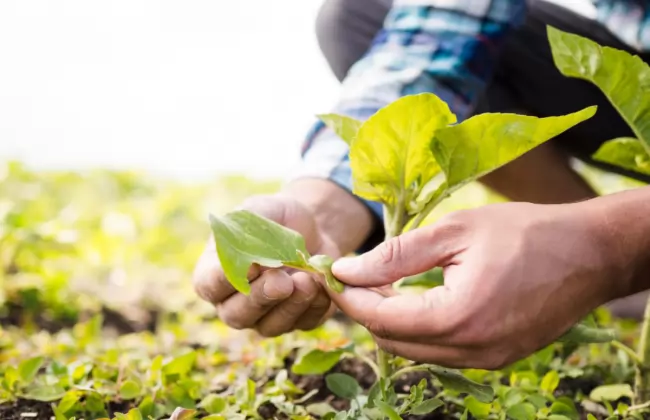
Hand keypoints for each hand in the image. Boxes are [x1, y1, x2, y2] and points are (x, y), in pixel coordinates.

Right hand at [192, 193, 339, 336]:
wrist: (314, 227)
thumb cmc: (277, 217)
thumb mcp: (260, 210)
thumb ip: (248, 230)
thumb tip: (250, 258)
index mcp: (216, 273)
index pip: (209, 286)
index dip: (225, 280)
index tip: (250, 266)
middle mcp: (235, 302)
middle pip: (237, 315)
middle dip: (261, 298)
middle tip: (282, 281)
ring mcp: (265, 316)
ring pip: (270, 326)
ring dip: (290, 306)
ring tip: (307, 280)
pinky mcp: (298, 320)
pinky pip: (304, 323)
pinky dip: (315, 306)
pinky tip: (321, 284)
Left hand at [327, 201, 627, 368]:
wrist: (590, 253)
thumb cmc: (525, 232)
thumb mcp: (454, 232)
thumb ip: (395, 255)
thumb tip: (346, 270)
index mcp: (458, 317)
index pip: (381, 319)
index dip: (349, 297)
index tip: (331, 274)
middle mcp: (471, 350)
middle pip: (392, 342)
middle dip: (366, 310)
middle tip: (352, 276)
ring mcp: (486, 360)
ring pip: (415, 351)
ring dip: (391, 321)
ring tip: (381, 283)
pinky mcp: (497, 358)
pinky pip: (441, 351)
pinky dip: (420, 329)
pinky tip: (416, 298)